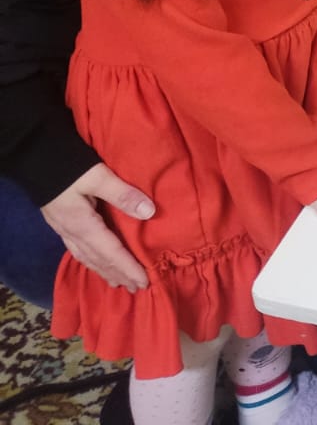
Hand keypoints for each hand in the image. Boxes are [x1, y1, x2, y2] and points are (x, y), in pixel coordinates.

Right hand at [39, 163, 154, 291]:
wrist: (35, 160)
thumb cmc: (69, 168)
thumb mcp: (97, 176)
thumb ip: (122, 194)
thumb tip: (149, 212)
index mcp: (83, 226)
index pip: (111, 253)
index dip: (128, 268)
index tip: (144, 282)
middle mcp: (73, 234)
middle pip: (99, 260)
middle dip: (118, 275)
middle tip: (137, 288)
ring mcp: (65, 230)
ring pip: (87, 258)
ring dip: (104, 271)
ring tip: (118, 283)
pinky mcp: (62, 224)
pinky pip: (79, 250)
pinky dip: (91, 261)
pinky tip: (96, 262)